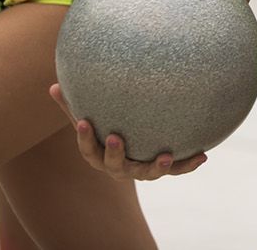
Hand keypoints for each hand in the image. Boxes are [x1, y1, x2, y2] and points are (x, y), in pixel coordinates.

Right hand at [49, 84, 206, 180]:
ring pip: (147, 173)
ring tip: (166, 156)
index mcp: (99, 155)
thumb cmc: (104, 128)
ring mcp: (141, 170)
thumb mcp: (88, 117)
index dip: (83, 137)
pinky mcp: (162, 168)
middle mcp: (118, 168)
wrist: (129, 152)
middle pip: (114, 165)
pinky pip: (177, 169)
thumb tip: (53, 84)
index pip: (87, 149)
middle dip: (114, 153)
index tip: (82, 121)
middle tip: (116, 138)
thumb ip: (73, 105)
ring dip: (157, 166)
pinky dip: (189, 164)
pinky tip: (204, 154)